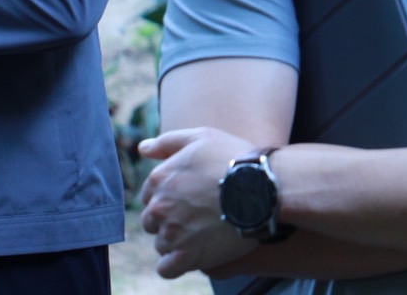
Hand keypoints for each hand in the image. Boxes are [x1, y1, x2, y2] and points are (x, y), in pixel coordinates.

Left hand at [139, 127, 260, 277]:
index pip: (151, 196)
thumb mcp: (202, 137)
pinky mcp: (186, 256)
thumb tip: (142, 148)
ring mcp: (171, 232)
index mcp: (160, 179)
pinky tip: (194, 255)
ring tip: (205, 233)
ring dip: (177, 241)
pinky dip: (176, 264)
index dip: (171, 197)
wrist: (263, 187)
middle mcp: (159, 206)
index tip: (193, 198)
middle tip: (199, 216)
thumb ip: (168, 142)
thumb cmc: (235, 158)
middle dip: (171, 220)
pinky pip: (167, 268)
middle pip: (153, 221)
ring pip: (162, 244)